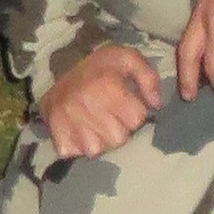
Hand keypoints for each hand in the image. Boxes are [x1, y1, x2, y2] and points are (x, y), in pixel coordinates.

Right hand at [38, 39, 163, 159]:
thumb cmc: (97, 69)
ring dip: (101, 138)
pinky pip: (82, 154)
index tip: (122, 101)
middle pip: (120, 137)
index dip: (133, 110)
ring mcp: (73, 127)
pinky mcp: (61, 142)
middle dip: (118, 126)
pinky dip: (81, 146)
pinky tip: (78, 129)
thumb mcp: (126, 59)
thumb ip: (148, 77)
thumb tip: (156, 104)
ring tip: (92, 120)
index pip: (137, 118)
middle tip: (106, 111)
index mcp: (108, 86)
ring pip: (102, 149)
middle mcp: (90, 108)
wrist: (57, 76)